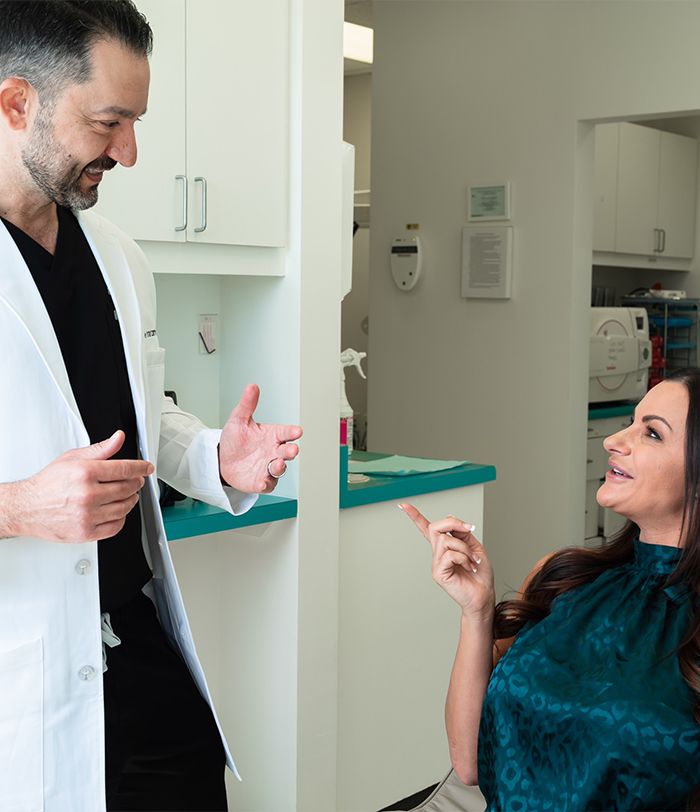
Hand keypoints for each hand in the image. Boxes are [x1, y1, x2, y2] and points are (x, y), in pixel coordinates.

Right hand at [10, 430, 153, 542]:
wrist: (27, 507)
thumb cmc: (48, 483)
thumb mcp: (73, 458)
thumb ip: (100, 449)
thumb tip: (119, 438)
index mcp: (85, 473)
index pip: (125, 468)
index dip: (141, 467)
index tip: (147, 468)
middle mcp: (87, 494)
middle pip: (127, 488)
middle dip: (136, 483)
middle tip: (135, 480)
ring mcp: (87, 515)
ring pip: (124, 507)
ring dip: (130, 500)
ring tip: (126, 494)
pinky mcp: (86, 532)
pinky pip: (115, 526)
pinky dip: (121, 518)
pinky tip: (116, 511)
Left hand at [218, 384, 302, 493]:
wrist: (221, 461)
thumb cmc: (235, 440)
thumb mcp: (238, 420)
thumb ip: (247, 405)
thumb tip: (252, 386)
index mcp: (272, 435)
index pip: (286, 432)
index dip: (292, 432)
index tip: (297, 431)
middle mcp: (274, 451)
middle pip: (287, 451)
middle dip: (291, 451)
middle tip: (292, 449)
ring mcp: (269, 467)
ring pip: (280, 468)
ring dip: (280, 467)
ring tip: (277, 463)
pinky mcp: (261, 481)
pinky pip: (268, 484)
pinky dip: (266, 483)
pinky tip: (262, 482)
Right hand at [400, 503, 494, 618]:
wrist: (484, 594)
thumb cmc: (480, 573)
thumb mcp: (474, 546)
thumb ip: (462, 533)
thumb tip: (451, 520)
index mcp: (444, 546)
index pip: (426, 529)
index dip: (415, 516)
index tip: (403, 505)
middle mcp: (437, 553)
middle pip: (435, 527)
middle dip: (454, 523)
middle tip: (470, 529)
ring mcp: (436, 563)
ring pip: (446, 540)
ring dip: (465, 548)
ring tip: (473, 560)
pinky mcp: (438, 573)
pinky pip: (450, 555)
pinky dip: (464, 558)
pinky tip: (470, 567)